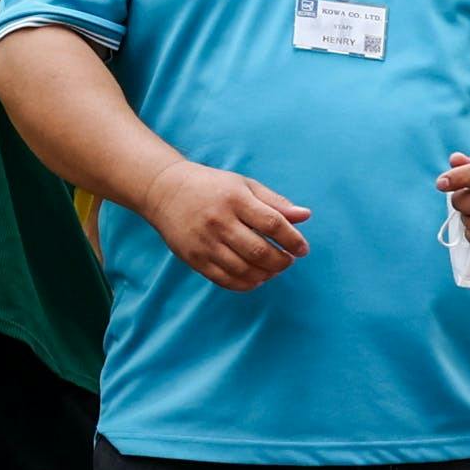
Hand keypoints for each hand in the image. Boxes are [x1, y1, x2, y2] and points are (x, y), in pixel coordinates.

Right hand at [145, 161, 311, 290]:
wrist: (164, 190)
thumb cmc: (212, 187)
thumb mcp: (244, 185)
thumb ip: (275, 202)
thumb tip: (305, 216)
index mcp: (235, 198)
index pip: (273, 223)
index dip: (293, 240)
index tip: (303, 249)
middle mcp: (219, 221)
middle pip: (259, 252)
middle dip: (282, 262)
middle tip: (288, 260)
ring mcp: (204, 242)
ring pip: (244, 270)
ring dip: (266, 274)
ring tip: (273, 269)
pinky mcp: (193, 258)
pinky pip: (225, 280)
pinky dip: (246, 284)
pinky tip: (255, 277)